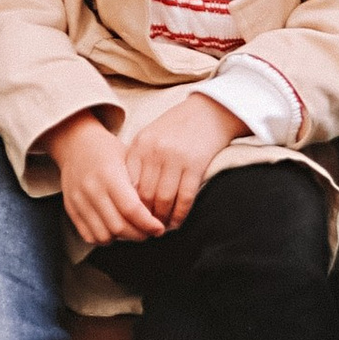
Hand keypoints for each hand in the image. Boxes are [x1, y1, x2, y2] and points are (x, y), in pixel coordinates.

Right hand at [46, 112, 163, 249]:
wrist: (75, 144)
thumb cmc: (107, 150)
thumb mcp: (128, 158)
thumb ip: (140, 185)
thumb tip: (157, 213)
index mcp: (109, 175)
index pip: (131, 209)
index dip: (148, 224)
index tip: (159, 228)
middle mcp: (92, 189)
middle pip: (118, 226)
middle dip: (139, 234)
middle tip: (149, 232)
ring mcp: (79, 201)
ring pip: (103, 236)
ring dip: (122, 239)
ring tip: (133, 231)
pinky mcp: (70, 209)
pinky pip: (89, 236)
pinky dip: (105, 239)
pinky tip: (115, 230)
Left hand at [125, 92, 248, 234]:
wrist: (210, 111)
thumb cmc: (178, 127)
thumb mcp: (151, 137)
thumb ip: (139, 161)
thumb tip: (130, 197)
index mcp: (140, 144)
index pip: (128, 184)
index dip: (129, 205)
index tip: (132, 217)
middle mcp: (154, 151)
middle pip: (144, 195)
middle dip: (145, 216)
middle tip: (146, 229)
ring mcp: (175, 158)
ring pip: (163, 200)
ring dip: (162, 219)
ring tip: (162, 227)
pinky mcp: (195, 165)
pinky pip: (184, 197)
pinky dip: (180, 214)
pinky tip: (177, 221)